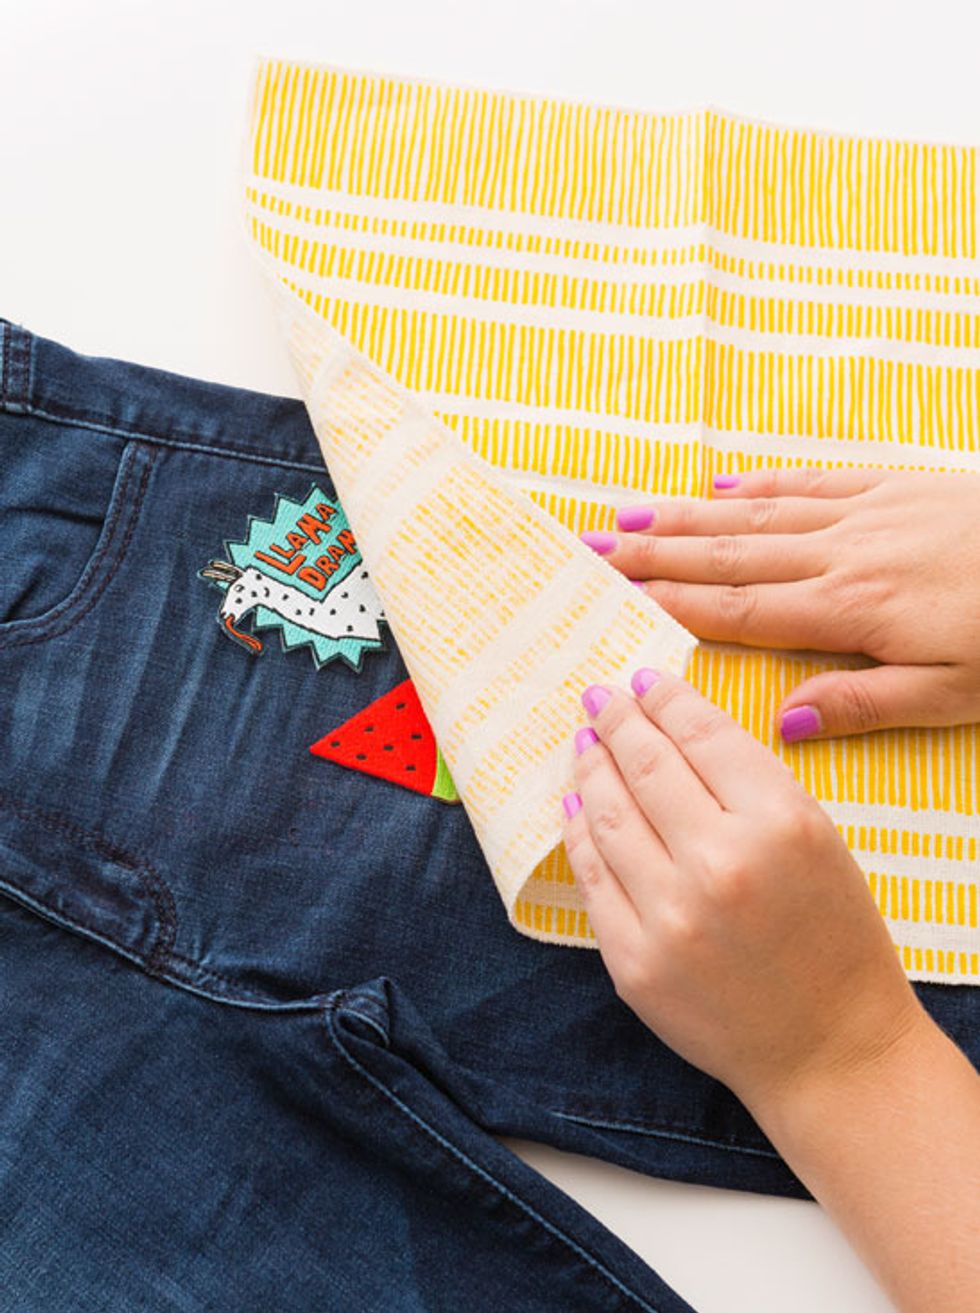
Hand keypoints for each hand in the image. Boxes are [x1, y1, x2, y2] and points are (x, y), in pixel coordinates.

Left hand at [561, 669, 926, 1109]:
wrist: (830, 1050)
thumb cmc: (835, 940)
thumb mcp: (820, 840)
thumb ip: (752, 783)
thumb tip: (676, 728)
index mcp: (780, 824)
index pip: (703, 734)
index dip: (665, 699)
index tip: (642, 681)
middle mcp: (720, 864)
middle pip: (646, 765)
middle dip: (617, 721)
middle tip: (598, 697)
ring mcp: (669, 916)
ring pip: (606, 813)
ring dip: (589, 767)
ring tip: (583, 742)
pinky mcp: (632, 961)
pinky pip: (590, 876)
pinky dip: (579, 831)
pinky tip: (575, 803)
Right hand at [580, 468, 979, 739]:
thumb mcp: (957, 693)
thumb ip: (867, 703)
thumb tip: (783, 721)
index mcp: (850, 611)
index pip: (739, 608)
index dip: (668, 599)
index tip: (610, 591)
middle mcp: (842, 554)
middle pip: (728, 554)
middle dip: (653, 552)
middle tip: (588, 548)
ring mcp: (865, 513)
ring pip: (757, 515)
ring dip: (686, 516)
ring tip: (627, 515)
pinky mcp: (894, 486)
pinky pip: (810, 481)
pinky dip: (759, 484)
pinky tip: (720, 485)